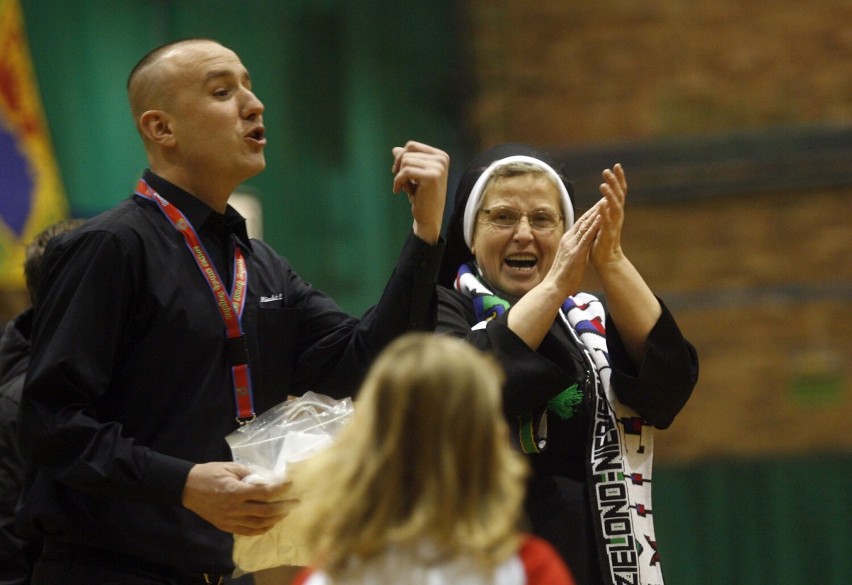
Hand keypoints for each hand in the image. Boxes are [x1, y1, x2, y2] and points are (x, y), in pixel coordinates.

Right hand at [182, 462, 298, 535]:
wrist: (187, 488)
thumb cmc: (210, 473)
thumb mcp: (231, 467)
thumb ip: (250, 474)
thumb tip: (268, 479)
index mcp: (235, 491)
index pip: (265, 493)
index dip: (281, 489)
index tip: (291, 484)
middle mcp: (234, 508)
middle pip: (266, 511)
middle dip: (284, 507)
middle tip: (296, 502)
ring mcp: (230, 520)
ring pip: (259, 524)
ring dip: (275, 519)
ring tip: (286, 512)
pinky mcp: (226, 526)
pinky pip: (248, 531)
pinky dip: (262, 529)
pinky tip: (271, 523)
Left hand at [391, 141, 448, 243]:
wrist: (429, 218)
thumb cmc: (422, 196)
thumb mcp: (414, 176)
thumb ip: (407, 161)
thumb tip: (395, 149)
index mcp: (440, 156)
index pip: (412, 145)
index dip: (401, 157)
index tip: (398, 172)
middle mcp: (442, 158)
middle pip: (407, 152)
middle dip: (399, 166)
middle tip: (400, 182)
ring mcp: (438, 167)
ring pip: (405, 161)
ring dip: (400, 176)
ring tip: (406, 189)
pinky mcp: (432, 176)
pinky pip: (405, 172)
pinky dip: (398, 182)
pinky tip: (399, 191)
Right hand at [545, 203, 601, 296]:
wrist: (554, 287)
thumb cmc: (562, 277)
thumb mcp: (569, 259)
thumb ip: (573, 249)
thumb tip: (578, 246)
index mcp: (567, 241)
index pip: (580, 224)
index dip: (590, 213)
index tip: (598, 204)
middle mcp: (569, 240)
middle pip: (583, 220)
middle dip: (594, 208)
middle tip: (605, 197)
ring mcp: (572, 245)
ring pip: (585, 225)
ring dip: (596, 213)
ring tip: (605, 202)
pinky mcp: (577, 252)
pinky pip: (587, 237)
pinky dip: (594, 226)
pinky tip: (601, 218)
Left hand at [591, 163, 626, 270]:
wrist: (606, 260)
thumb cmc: (602, 240)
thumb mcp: (603, 221)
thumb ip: (604, 210)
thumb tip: (603, 198)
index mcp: (615, 211)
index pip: (619, 192)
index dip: (618, 179)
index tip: (616, 165)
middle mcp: (617, 216)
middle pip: (619, 195)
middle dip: (614, 182)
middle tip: (608, 170)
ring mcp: (613, 224)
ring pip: (614, 207)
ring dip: (609, 195)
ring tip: (603, 184)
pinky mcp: (607, 233)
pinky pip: (606, 221)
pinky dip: (604, 212)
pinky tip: (601, 203)